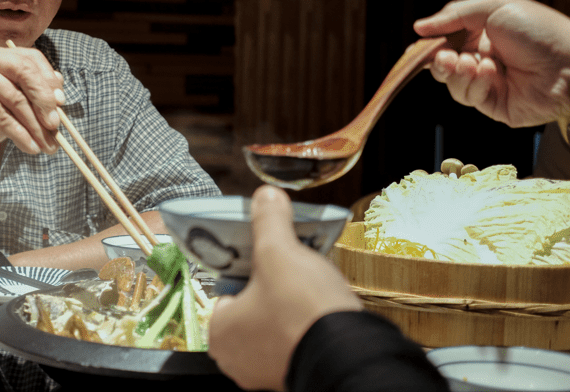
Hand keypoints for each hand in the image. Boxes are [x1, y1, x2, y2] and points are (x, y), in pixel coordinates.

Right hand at [0, 41, 63, 154]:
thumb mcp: (2, 105)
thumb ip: (26, 97)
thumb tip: (60, 93)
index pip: (30, 58)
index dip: (48, 80)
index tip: (62, 104)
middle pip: (25, 73)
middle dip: (45, 101)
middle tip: (57, 125)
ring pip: (15, 99)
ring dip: (35, 126)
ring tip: (48, 145)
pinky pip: (2, 116)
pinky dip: (20, 134)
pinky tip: (30, 148)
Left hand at [207, 185, 360, 391]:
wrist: (351, 357)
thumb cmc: (303, 310)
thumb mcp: (280, 251)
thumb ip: (269, 220)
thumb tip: (265, 195)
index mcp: (219, 331)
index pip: (225, 289)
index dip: (246, 268)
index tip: (265, 257)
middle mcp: (236, 359)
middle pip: (250, 306)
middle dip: (270, 287)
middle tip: (289, 269)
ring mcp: (266, 372)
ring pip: (273, 324)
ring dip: (289, 306)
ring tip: (308, 286)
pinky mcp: (295, 376)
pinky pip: (294, 341)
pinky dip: (304, 326)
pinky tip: (320, 310)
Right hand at [413, 0, 569, 127]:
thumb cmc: (540, 31)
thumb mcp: (495, 7)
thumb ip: (454, 14)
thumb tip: (419, 27)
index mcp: (482, 34)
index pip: (445, 41)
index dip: (430, 45)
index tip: (418, 47)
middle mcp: (483, 58)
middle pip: (442, 65)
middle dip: (439, 61)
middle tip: (445, 58)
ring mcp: (488, 83)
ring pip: (451, 83)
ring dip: (456, 73)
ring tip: (471, 63)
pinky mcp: (493, 104)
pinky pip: (468, 97)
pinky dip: (473, 85)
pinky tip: (490, 74)